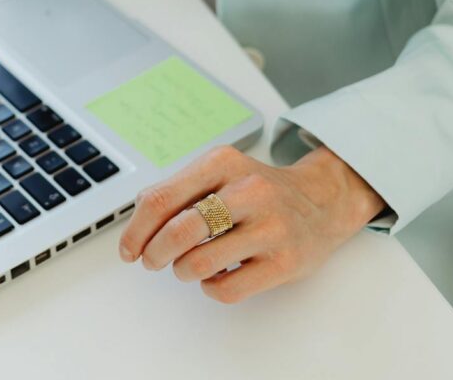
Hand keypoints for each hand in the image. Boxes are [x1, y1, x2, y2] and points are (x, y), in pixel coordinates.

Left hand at [118, 145, 384, 302]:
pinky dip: (210, 288)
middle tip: (153, 261)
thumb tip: (135, 230)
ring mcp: (271, 227)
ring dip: (182, 271)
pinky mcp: (285, 262)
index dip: (136, 231)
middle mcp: (249, 191)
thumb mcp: (219, 174)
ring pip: (198, 264)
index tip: (129, 250)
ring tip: (189, 266)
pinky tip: (217, 276)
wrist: (323, 201)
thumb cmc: (257, 192)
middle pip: (178, 232)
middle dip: (154, 254)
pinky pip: (226, 289)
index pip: (161, 199)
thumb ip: (177, 193)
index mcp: (223, 163)